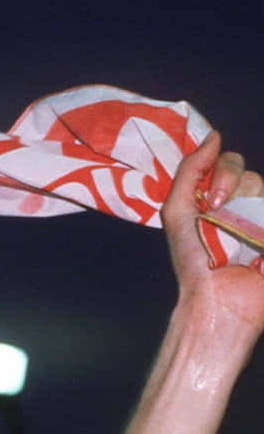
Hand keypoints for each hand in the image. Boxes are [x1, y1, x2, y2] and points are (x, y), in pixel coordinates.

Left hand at [162, 132, 263, 338]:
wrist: (216, 297)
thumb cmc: (193, 260)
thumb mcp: (177, 211)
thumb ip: (190, 170)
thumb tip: (214, 136)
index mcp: (215, 199)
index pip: (230, 163)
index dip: (224, 174)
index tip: (212, 202)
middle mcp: (240, 206)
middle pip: (251, 176)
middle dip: (236, 191)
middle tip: (220, 217)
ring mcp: (260, 219)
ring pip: (263, 191)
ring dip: (251, 213)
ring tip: (239, 240)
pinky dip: (262, 225)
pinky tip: (256, 247)